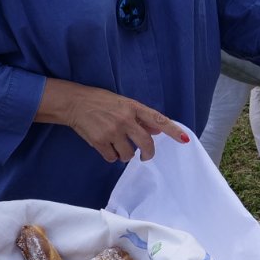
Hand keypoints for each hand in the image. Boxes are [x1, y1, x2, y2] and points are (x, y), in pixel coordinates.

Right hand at [45, 80, 186, 162]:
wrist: (74, 103)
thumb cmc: (100, 102)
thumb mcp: (122, 103)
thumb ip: (140, 117)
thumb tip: (156, 131)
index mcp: (132, 107)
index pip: (158, 119)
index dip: (173, 131)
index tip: (185, 140)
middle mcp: (125, 119)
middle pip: (146, 144)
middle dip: (147, 154)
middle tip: (145, 156)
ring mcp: (112, 131)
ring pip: (128, 155)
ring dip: (125, 155)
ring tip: (117, 146)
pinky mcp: (100, 141)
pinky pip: (112, 158)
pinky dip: (111, 156)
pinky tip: (106, 147)